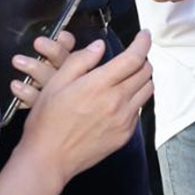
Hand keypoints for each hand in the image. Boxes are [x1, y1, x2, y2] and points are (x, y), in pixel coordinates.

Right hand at [11, 32, 153, 184]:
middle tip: (130, 57)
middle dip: (142, 59)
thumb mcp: (55, 84)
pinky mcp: (125, 135)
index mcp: (100, 85)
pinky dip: (134, 99)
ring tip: (127, 77)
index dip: (143, 42)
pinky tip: (118, 101)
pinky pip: (138, 110)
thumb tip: (100, 46)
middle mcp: (117, 101)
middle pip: (146, 72)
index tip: (144, 35)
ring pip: (147, 91)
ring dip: (141, 79)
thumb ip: (80, 61)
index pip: (134, 58)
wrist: (49, 159)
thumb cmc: (47, 121)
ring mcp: (124, 120)